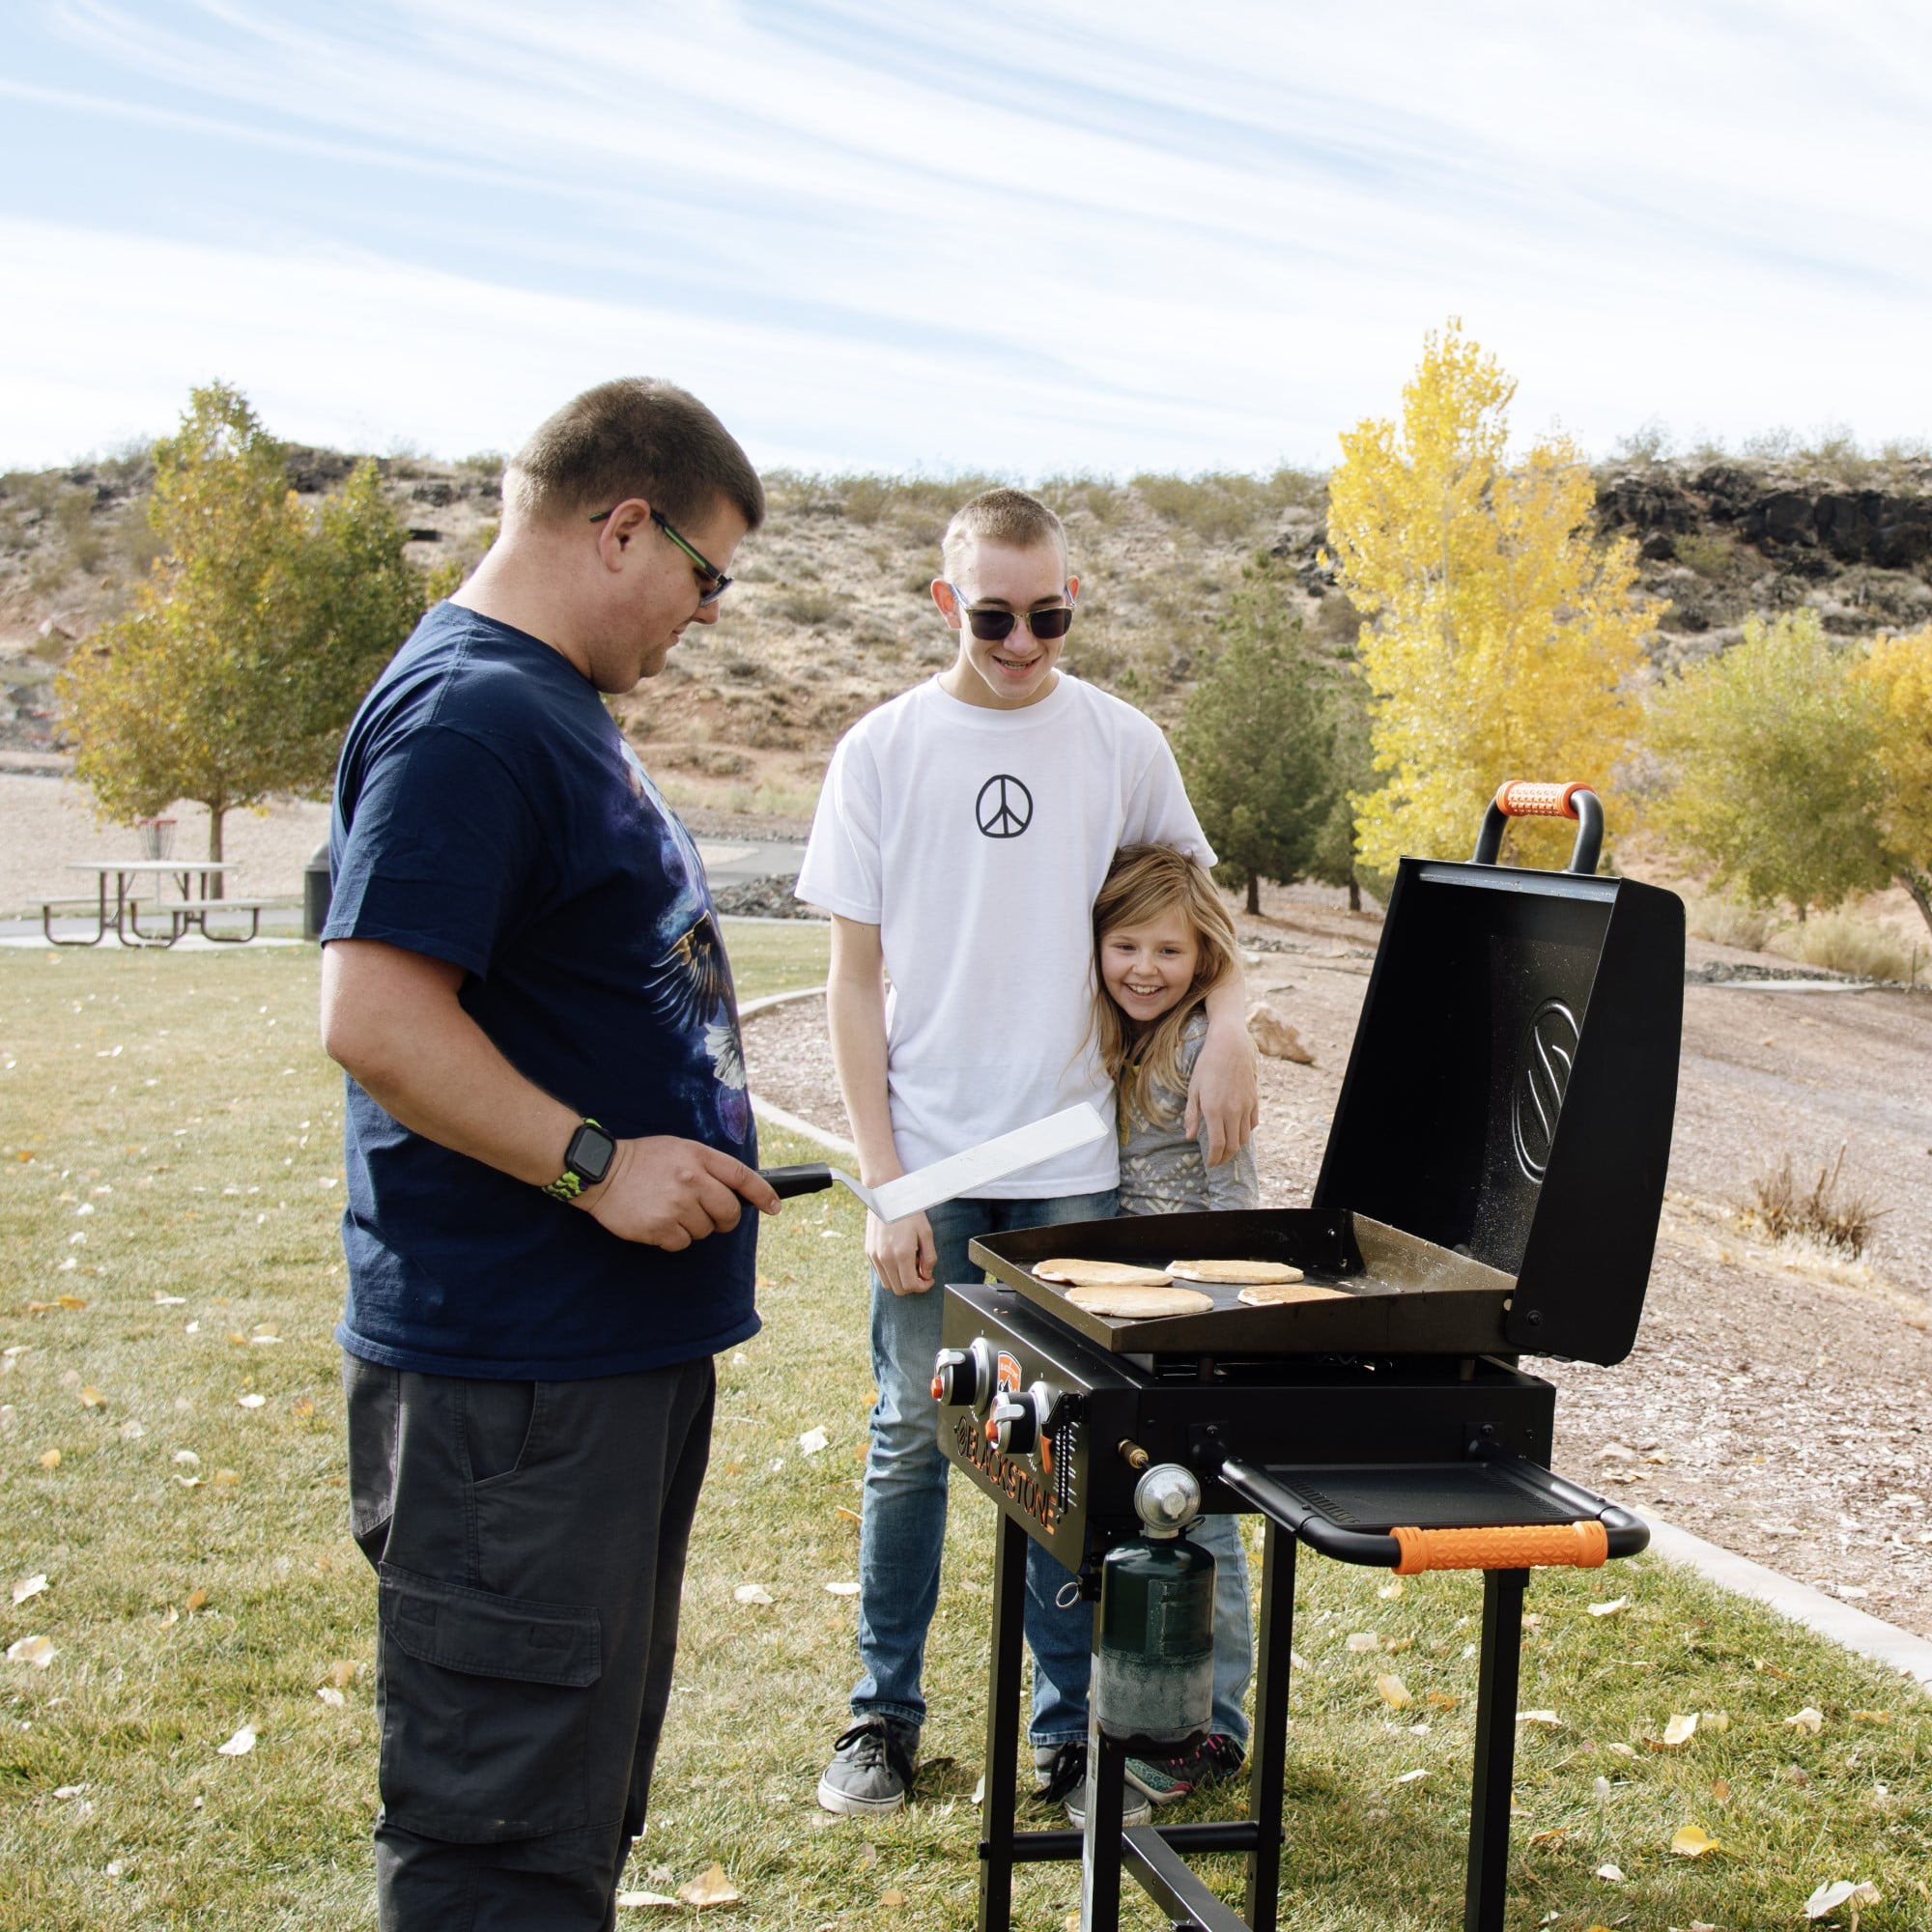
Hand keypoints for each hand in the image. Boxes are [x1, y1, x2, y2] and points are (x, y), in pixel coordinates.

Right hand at [577, 1136, 780, 1249]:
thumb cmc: (642, 1160)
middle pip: (728, 1212)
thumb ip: (707, 1166)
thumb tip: (735, 1191)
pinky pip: (682, 1243)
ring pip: (705, 1231)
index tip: (774, 1207)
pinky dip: (673, 1238)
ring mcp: (677, 1205)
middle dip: (725, 1220)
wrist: (601, 1171)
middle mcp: (692, 1181)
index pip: (742, 1177)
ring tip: (671, 1211)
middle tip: (712, 1217)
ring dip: (693, 1227)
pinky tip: (659, 1222)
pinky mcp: (660, 1227)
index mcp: (699, 1157)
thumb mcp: (679, 1149)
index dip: (763, 1194)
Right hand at [866, 1205, 935, 1296]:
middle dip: (913, 1285)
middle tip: (921, 1272)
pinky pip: (880, 1273)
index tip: (929, 1279)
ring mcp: (875, 1256)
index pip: (911, 1286)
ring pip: (888, 1284)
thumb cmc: (908, 1211)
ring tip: (909, 1263)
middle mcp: (885, 1258)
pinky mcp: (869, 1252)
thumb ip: (929, 1257)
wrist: (886, 1195)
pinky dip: (891, 1272)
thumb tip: (926, 1275)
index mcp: (902, 1253)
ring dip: (900, 1280)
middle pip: (899, 1289)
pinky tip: (898, 1258)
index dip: (923, 1286)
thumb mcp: (926, 1232)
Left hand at [1184, 1020, 1259, 1166]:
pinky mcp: (1254, 1101)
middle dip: (1224, 1157)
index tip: (1210, 1164)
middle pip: (1232, 1146)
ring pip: (1244, 1138)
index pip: (1217, 1145)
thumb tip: (1189, 1136)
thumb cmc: (1207, 1066)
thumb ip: (1192, 1115)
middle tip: (1217, 1161)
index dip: (1214, 1158)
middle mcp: (1232, 1111)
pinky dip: (1245, 1133)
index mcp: (1214, 1110)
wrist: (1229, 1047)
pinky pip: (1252, 1124)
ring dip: (1235, 1147)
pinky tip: (1237, 1132)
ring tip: (1226, 1150)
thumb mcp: (1193, 1090)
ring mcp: (1246, 1107)